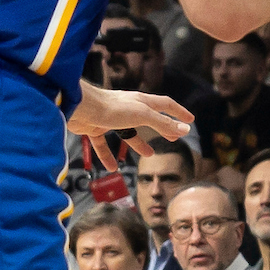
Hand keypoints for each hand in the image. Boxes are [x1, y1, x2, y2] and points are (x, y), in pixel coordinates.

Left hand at [67, 82, 191, 148]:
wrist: (79, 107)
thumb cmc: (112, 108)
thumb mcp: (142, 116)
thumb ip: (163, 124)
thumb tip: (185, 130)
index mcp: (141, 101)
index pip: (166, 105)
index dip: (179, 112)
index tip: (190, 121)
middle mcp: (128, 108)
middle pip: (149, 118)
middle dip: (162, 128)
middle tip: (174, 138)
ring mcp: (111, 118)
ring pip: (128, 133)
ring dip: (138, 144)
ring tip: (149, 155)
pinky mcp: (95, 127)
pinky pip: (103, 144)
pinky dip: (108, 155)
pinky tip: (112, 168)